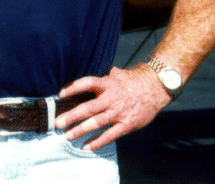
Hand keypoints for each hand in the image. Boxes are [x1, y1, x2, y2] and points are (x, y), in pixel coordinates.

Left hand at [54, 65, 170, 150]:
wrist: (156, 87)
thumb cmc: (133, 81)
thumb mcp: (117, 74)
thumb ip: (103, 76)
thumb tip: (90, 68)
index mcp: (108, 84)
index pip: (88, 83)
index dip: (74, 88)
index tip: (61, 93)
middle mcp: (111, 98)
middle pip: (89, 107)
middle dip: (72, 115)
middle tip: (58, 122)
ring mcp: (119, 112)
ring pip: (97, 122)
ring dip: (81, 130)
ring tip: (67, 136)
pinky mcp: (127, 124)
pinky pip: (110, 135)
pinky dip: (98, 142)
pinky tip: (86, 146)